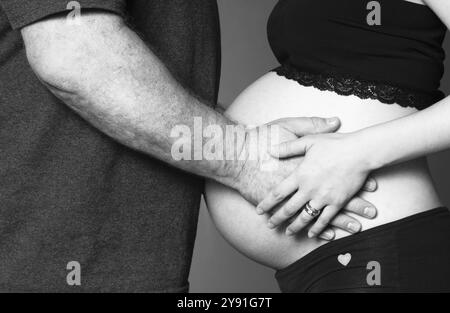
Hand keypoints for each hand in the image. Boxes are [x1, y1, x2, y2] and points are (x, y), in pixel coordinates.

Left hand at [256, 132, 375, 237]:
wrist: (360, 152)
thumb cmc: (334, 144)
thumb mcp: (308, 141)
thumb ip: (288, 147)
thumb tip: (270, 150)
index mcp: (300, 174)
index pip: (278, 193)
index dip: (267, 203)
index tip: (259, 210)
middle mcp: (309, 189)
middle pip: (288, 209)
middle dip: (277, 218)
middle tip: (270, 225)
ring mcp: (323, 198)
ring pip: (305, 217)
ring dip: (295, 226)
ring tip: (288, 232)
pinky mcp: (337, 203)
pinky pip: (325, 219)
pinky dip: (317, 229)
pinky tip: (311, 233)